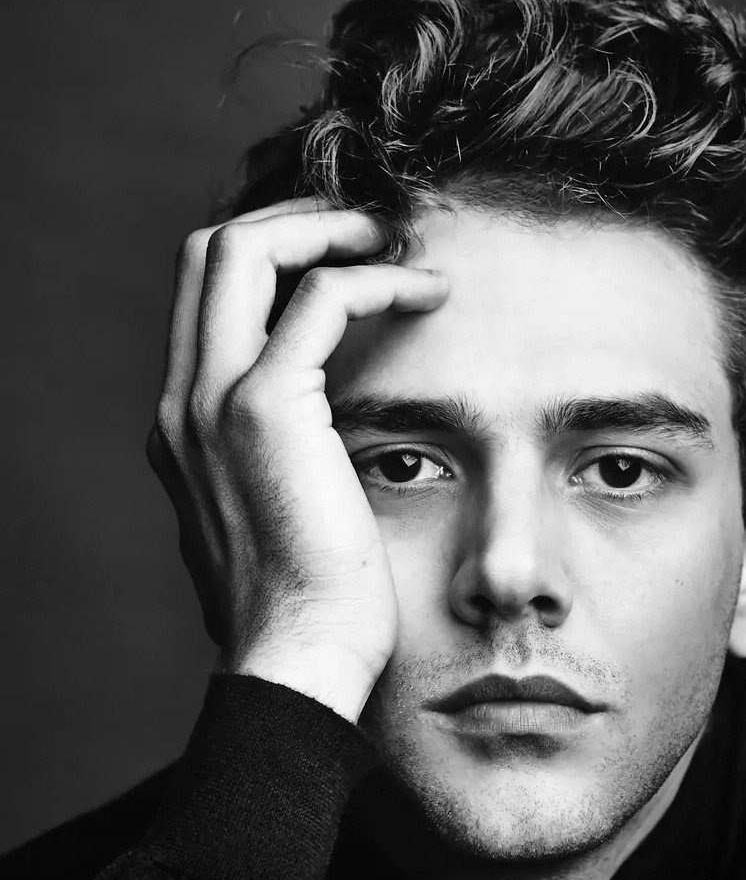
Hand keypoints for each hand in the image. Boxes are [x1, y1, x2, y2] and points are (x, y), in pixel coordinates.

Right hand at [146, 198, 448, 717]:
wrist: (300, 662)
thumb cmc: (311, 606)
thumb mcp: (280, 522)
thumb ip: (279, 468)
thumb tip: (322, 446)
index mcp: (185, 426)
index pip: (205, 295)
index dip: (270, 251)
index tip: (342, 252)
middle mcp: (185, 403)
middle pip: (210, 249)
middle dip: (293, 217)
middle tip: (369, 225)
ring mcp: (214, 402)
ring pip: (244, 249)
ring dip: (328, 227)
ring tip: (396, 238)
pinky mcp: (266, 412)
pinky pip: (321, 299)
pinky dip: (377, 278)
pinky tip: (427, 295)